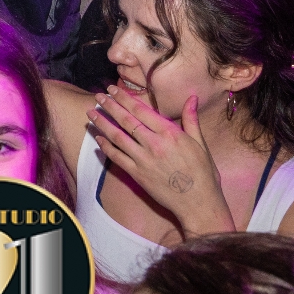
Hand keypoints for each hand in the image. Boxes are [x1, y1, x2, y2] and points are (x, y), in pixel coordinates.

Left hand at [86, 87, 232, 231]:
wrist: (198, 204)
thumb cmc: (203, 174)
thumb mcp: (200, 144)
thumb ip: (192, 119)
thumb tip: (192, 97)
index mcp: (170, 134)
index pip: (141, 110)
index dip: (124, 98)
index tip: (113, 89)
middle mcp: (154, 144)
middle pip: (126, 121)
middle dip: (110, 106)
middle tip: (98, 96)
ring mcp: (143, 160)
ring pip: (117, 137)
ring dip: (102, 123)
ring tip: (90, 113)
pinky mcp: (137, 175)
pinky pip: (117, 158)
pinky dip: (106, 147)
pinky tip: (98, 138)